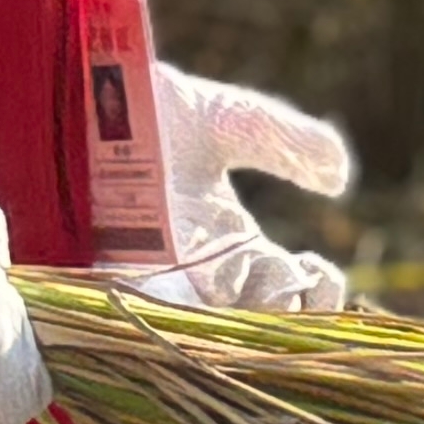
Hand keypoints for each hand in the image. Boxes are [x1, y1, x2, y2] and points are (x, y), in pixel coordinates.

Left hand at [127, 66, 359, 315]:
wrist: (82, 92)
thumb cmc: (155, 107)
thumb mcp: (232, 121)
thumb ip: (286, 143)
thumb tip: (341, 179)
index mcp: (239, 246)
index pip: (296, 292)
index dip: (319, 294)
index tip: (318, 267)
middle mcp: (204, 273)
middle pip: (258, 325)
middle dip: (278, 315)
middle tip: (278, 279)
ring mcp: (158, 280)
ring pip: (206, 331)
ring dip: (228, 327)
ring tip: (239, 297)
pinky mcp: (109, 277)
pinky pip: (143, 314)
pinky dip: (167, 316)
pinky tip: (184, 298)